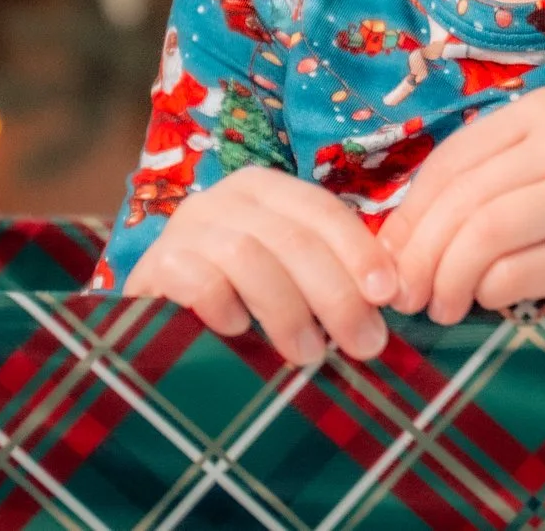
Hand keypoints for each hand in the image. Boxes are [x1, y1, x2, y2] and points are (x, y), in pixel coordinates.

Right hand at [121, 167, 400, 364]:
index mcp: (263, 190)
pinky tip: (240, 332)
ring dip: (288, 310)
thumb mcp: (288, 278)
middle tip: (364, 344)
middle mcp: (222, 198)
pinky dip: (226, 307)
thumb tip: (389, 298)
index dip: (359, 252)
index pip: (321, 210)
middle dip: (336, 293)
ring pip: (249, 256)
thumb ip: (330, 276)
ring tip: (310, 354)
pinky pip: (198, 280)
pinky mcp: (155, 266)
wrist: (158, 325)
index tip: (388, 296)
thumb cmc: (238, 301)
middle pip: (292, 237)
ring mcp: (185, 229)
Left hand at [376, 86, 544, 322]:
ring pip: (486, 233)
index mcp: (544, 111)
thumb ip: (481, 186)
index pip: (452, 160)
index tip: (390, 256)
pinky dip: (490, 292)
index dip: (410, 214)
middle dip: (422, 255)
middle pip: (464, 199)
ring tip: (442, 307)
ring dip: (449, 279)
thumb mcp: (544, 167)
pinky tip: (489, 302)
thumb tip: (393, 241)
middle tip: (406, 296)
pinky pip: (521, 272)